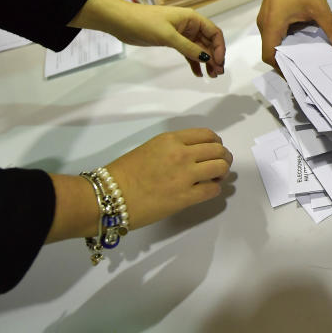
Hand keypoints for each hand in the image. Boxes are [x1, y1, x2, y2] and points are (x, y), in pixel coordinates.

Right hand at [47, 128, 232, 241]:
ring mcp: (185, 176)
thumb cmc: (123, 173)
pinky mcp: (185, 197)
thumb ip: (174, 149)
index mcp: (171, 140)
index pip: (208, 135)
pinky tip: (207, 191)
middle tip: (219, 167)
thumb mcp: (151, 149)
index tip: (214, 151)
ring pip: (221, 167)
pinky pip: (213, 190)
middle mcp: (181, 154)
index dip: (216, 143)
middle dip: (223, 158)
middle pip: (218, 150)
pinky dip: (215, 189)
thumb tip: (194, 156)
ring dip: (222, 173)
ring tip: (215, 179)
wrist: (107, 196)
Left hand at [69, 0, 225, 77]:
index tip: (218, 62)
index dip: (219, 47)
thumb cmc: (145, 23)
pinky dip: (193, 62)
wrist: (121, 21)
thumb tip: (208, 58)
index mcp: (192, 19)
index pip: (214, 33)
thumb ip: (189, 48)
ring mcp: (182, 34)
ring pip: (199, 49)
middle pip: (208, 42)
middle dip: (214, 57)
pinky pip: (188, 53)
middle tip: (217, 74)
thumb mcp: (169, 36)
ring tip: (211, 76)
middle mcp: (190, 26)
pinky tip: (197, 73)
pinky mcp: (172, 41)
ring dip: (206, 62)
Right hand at [257, 0, 331, 68]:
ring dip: (293, 48)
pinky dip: (293, 37)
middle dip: (291, 61)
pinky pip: (281, 31)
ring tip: (312, 57)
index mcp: (271, 25)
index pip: (270, 56)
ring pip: (278, 40)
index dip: (282, 69)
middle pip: (274, 50)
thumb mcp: (319, 8)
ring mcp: (268, 18)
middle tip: (309, 70)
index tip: (299, 75)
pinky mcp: (274, 12)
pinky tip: (309, 39)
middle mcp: (265, 24)